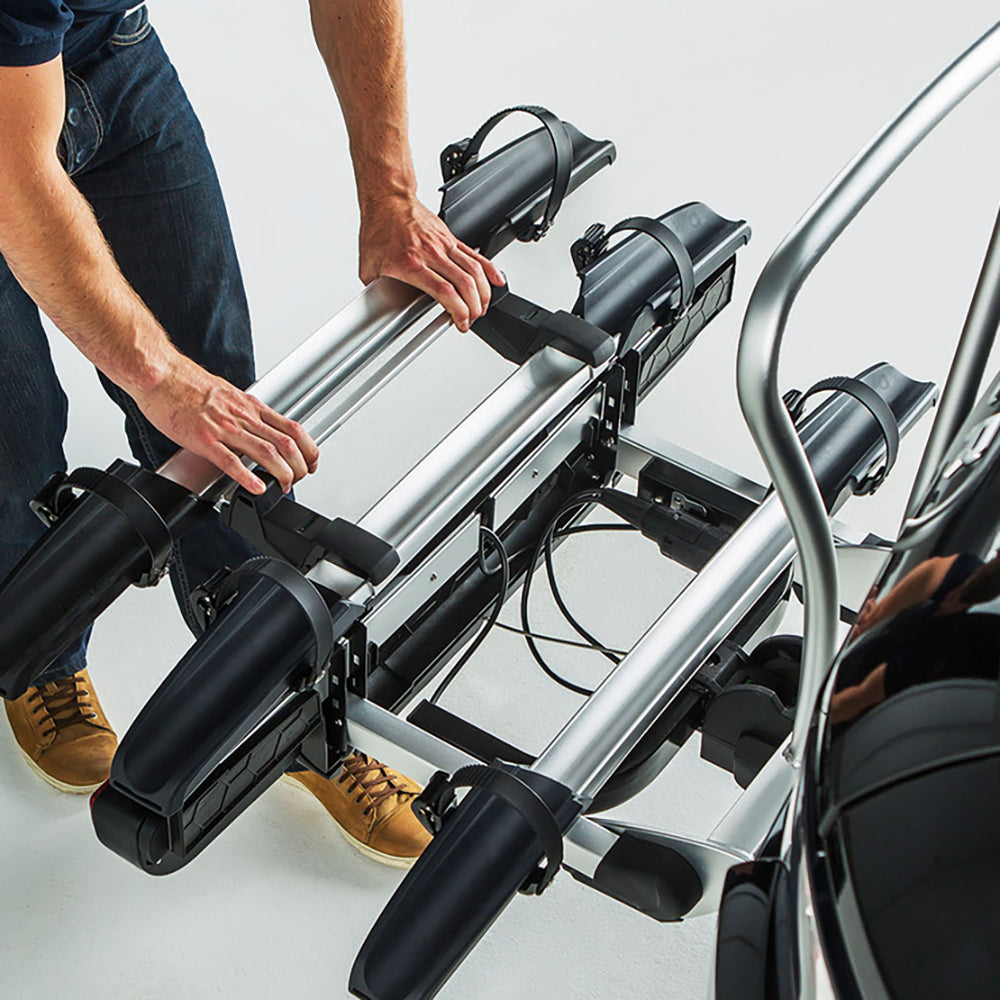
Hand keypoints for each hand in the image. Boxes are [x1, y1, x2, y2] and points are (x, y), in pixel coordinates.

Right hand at [131, 353, 318, 494]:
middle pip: (286, 444)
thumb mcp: (228, 395)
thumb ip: (245, 413)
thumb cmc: (187, 384)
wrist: (159, 375)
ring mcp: (224, 428)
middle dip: (300, 466)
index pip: (292, 427)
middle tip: (299, 479)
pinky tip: (257, 488)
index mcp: (250, 406)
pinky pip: (231, 461)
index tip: (312, 462)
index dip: (309, 448)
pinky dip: (248, 477)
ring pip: (267, 452)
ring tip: (285, 487)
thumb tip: (258, 429)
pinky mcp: (203, 440)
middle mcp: (243, 416)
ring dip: (282, 474)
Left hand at [359, 194, 504, 330]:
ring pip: (475, 271)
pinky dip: (491, 269)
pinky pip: (476, 255)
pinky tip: (498, 281)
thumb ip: (377, 291)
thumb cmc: (379, 229)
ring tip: (482, 307)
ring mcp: (445, 245)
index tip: (460, 323)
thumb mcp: (368, 267)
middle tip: (472, 319)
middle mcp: (432, 253)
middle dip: (474, 308)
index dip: (458, 311)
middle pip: (465, 284)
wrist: (388, 200)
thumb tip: (379, 308)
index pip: (445, 291)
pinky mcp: (452, 238)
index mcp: (412, 263)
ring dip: (484, 293)